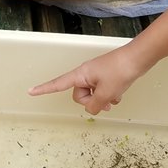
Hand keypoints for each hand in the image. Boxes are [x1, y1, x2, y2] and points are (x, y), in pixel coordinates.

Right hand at [29, 46, 146, 115]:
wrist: (137, 59)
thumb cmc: (120, 71)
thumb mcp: (106, 93)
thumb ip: (95, 105)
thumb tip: (92, 109)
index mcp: (80, 75)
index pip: (58, 84)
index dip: (44, 89)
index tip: (30, 91)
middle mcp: (85, 74)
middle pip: (80, 96)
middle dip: (92, 102)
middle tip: (106, 100)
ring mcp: (96, 75)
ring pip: (92, 95)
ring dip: (103, 100)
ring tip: (115, 97)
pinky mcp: (106, 77)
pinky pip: (102, 91)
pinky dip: (110, 95)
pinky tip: (120, 93)